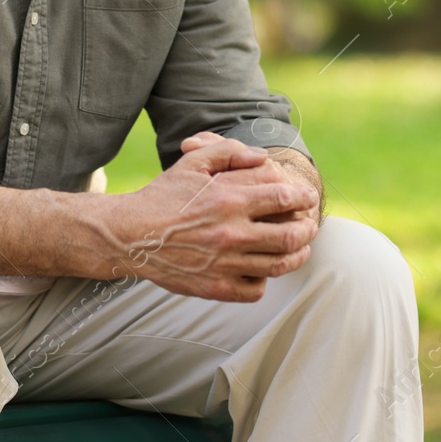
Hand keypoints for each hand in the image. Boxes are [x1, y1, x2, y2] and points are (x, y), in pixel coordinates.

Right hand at [101, 133, 318, 301]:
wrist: (131, 235)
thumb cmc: (162, 195)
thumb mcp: (192, 162)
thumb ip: (228, 152)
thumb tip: (262, 157)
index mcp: (228, 199)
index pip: (283, 197)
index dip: (303, 197)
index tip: (308, 197)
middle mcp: (231, 232)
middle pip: (290, 235)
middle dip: (307, 229)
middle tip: (310, 226)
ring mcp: (225, 263)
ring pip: (278, 264)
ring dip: (297, 256)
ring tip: (301, 249)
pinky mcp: (216, 287)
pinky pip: (255, 289)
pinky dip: (266, 281)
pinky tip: (264, 270)